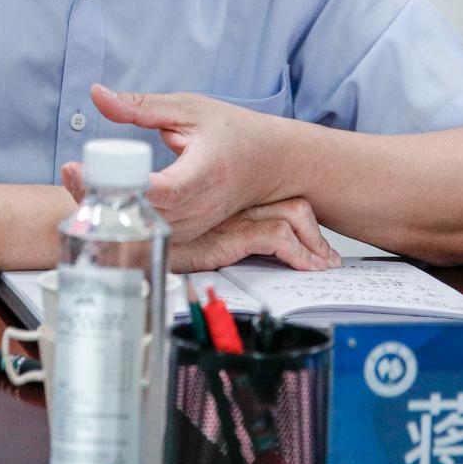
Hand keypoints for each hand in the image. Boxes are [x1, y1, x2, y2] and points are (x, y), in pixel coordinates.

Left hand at [67, 83, 290, 242]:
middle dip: (101, 197)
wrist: (270, 163)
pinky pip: (149, 233)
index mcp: (205, 171)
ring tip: (77, 183)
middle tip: (69, 172)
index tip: (85, 168)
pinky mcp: (189, 233)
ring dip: (107, 211)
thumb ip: (141, 106)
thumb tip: (97, 94)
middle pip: (144, 214)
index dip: (124, 185)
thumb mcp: (188, 108)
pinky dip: (122, 219)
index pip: (164, 189)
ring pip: (142, 230)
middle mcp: (202, 206)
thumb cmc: (231, 131)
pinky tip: (101, 199)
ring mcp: (196, 225)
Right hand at [169, 197, 341, 272]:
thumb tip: (263, 257)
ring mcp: (233, 215)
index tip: (316, 244)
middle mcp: (234, 200)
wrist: (137, 250)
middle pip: (292, 202)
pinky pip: (278, 237)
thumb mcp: (201, 239)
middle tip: (326, 258)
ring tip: (321, 265)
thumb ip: (226, 237)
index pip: (278, 196)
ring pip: (292, 214)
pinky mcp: (231, 234)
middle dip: (316, 233)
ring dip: (313, 245)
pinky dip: (300, 254)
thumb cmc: (166, 246)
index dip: (304, 219)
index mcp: (230, 198)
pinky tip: (305, 267)